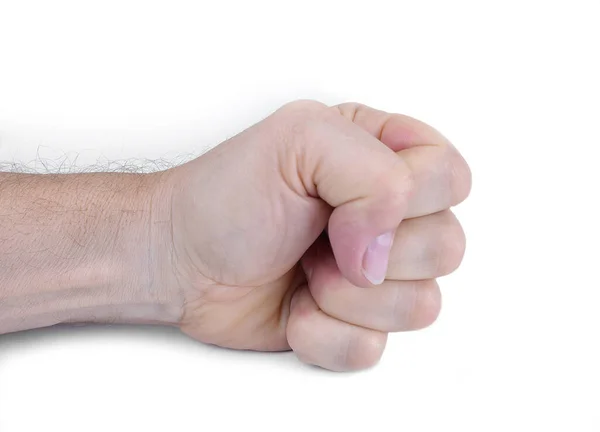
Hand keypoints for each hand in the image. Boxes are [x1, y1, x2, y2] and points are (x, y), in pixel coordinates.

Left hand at [160, 100, 471, 370]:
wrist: (179, 260)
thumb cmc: (226, 196)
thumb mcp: (300, 140)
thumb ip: (374, 173)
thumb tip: (386, 248)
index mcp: (383, 157)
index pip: (452, 177)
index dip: (410, 198)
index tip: (344, 204)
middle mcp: (386, 217)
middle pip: (447, 246)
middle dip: (373, 251)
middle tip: (318, 238)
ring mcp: (374, 274)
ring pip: (420, 305)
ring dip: (345, 296)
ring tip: (303, 270)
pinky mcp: (353, 323)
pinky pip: (374, 349)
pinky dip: (323, 332)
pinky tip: (294, 305)